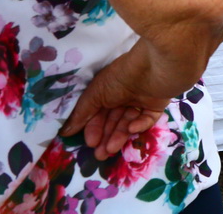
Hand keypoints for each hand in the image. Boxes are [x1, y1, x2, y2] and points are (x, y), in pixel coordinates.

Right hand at [58, 50, 172, 161]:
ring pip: (128, 122)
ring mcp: (141, 100)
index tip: (89, 142)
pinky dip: (139, 125)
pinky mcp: (157, 105)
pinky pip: (147, 119)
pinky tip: (132, 129)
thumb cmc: (121, 76)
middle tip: (100, 155)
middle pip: (113, 121)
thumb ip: (82, 112)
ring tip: (110, 149)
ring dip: (119, 136)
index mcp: (109, 90)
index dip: (93, 128)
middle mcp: (124, 95)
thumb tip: (65, 132)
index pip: (98, 113)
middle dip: (105, 137)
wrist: (155, 67)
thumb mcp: (96, 93)